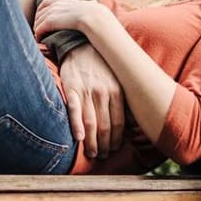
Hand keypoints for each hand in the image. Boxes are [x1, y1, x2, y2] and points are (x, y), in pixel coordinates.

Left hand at [31, 0, 105, 37]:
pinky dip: (38, 34)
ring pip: (38, 21)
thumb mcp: (89, 5)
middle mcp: (55, 5)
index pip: (46, 2)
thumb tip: (95, 2)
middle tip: (38, 30)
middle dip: (37, 21)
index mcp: (64, 0)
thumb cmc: (95, 14)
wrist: (93, 18)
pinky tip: (40, 40)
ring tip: (39, 37)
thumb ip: (88, 3)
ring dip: (37, 29)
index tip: (41, 17)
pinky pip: (39, 29)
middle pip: (39, 12)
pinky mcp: (50, 21)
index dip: (41, 10)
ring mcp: (52, 12)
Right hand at [56, 44, 125, 159]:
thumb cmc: (100, 65)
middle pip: (105, 127)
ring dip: (92, 142)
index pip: (119, 124)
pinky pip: (74, 109)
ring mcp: (87, 90)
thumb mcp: (117, 80)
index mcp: (117, 92)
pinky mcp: (71, 87)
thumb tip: (129, 124)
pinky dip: (76, 125)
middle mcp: (103, 92)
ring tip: (92, 153)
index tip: (114, 149)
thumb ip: (121, 100)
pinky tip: (79, 139)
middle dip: (104, 145)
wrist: (81, 44)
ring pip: (91, 123)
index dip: (116, 140)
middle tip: (102, 156)